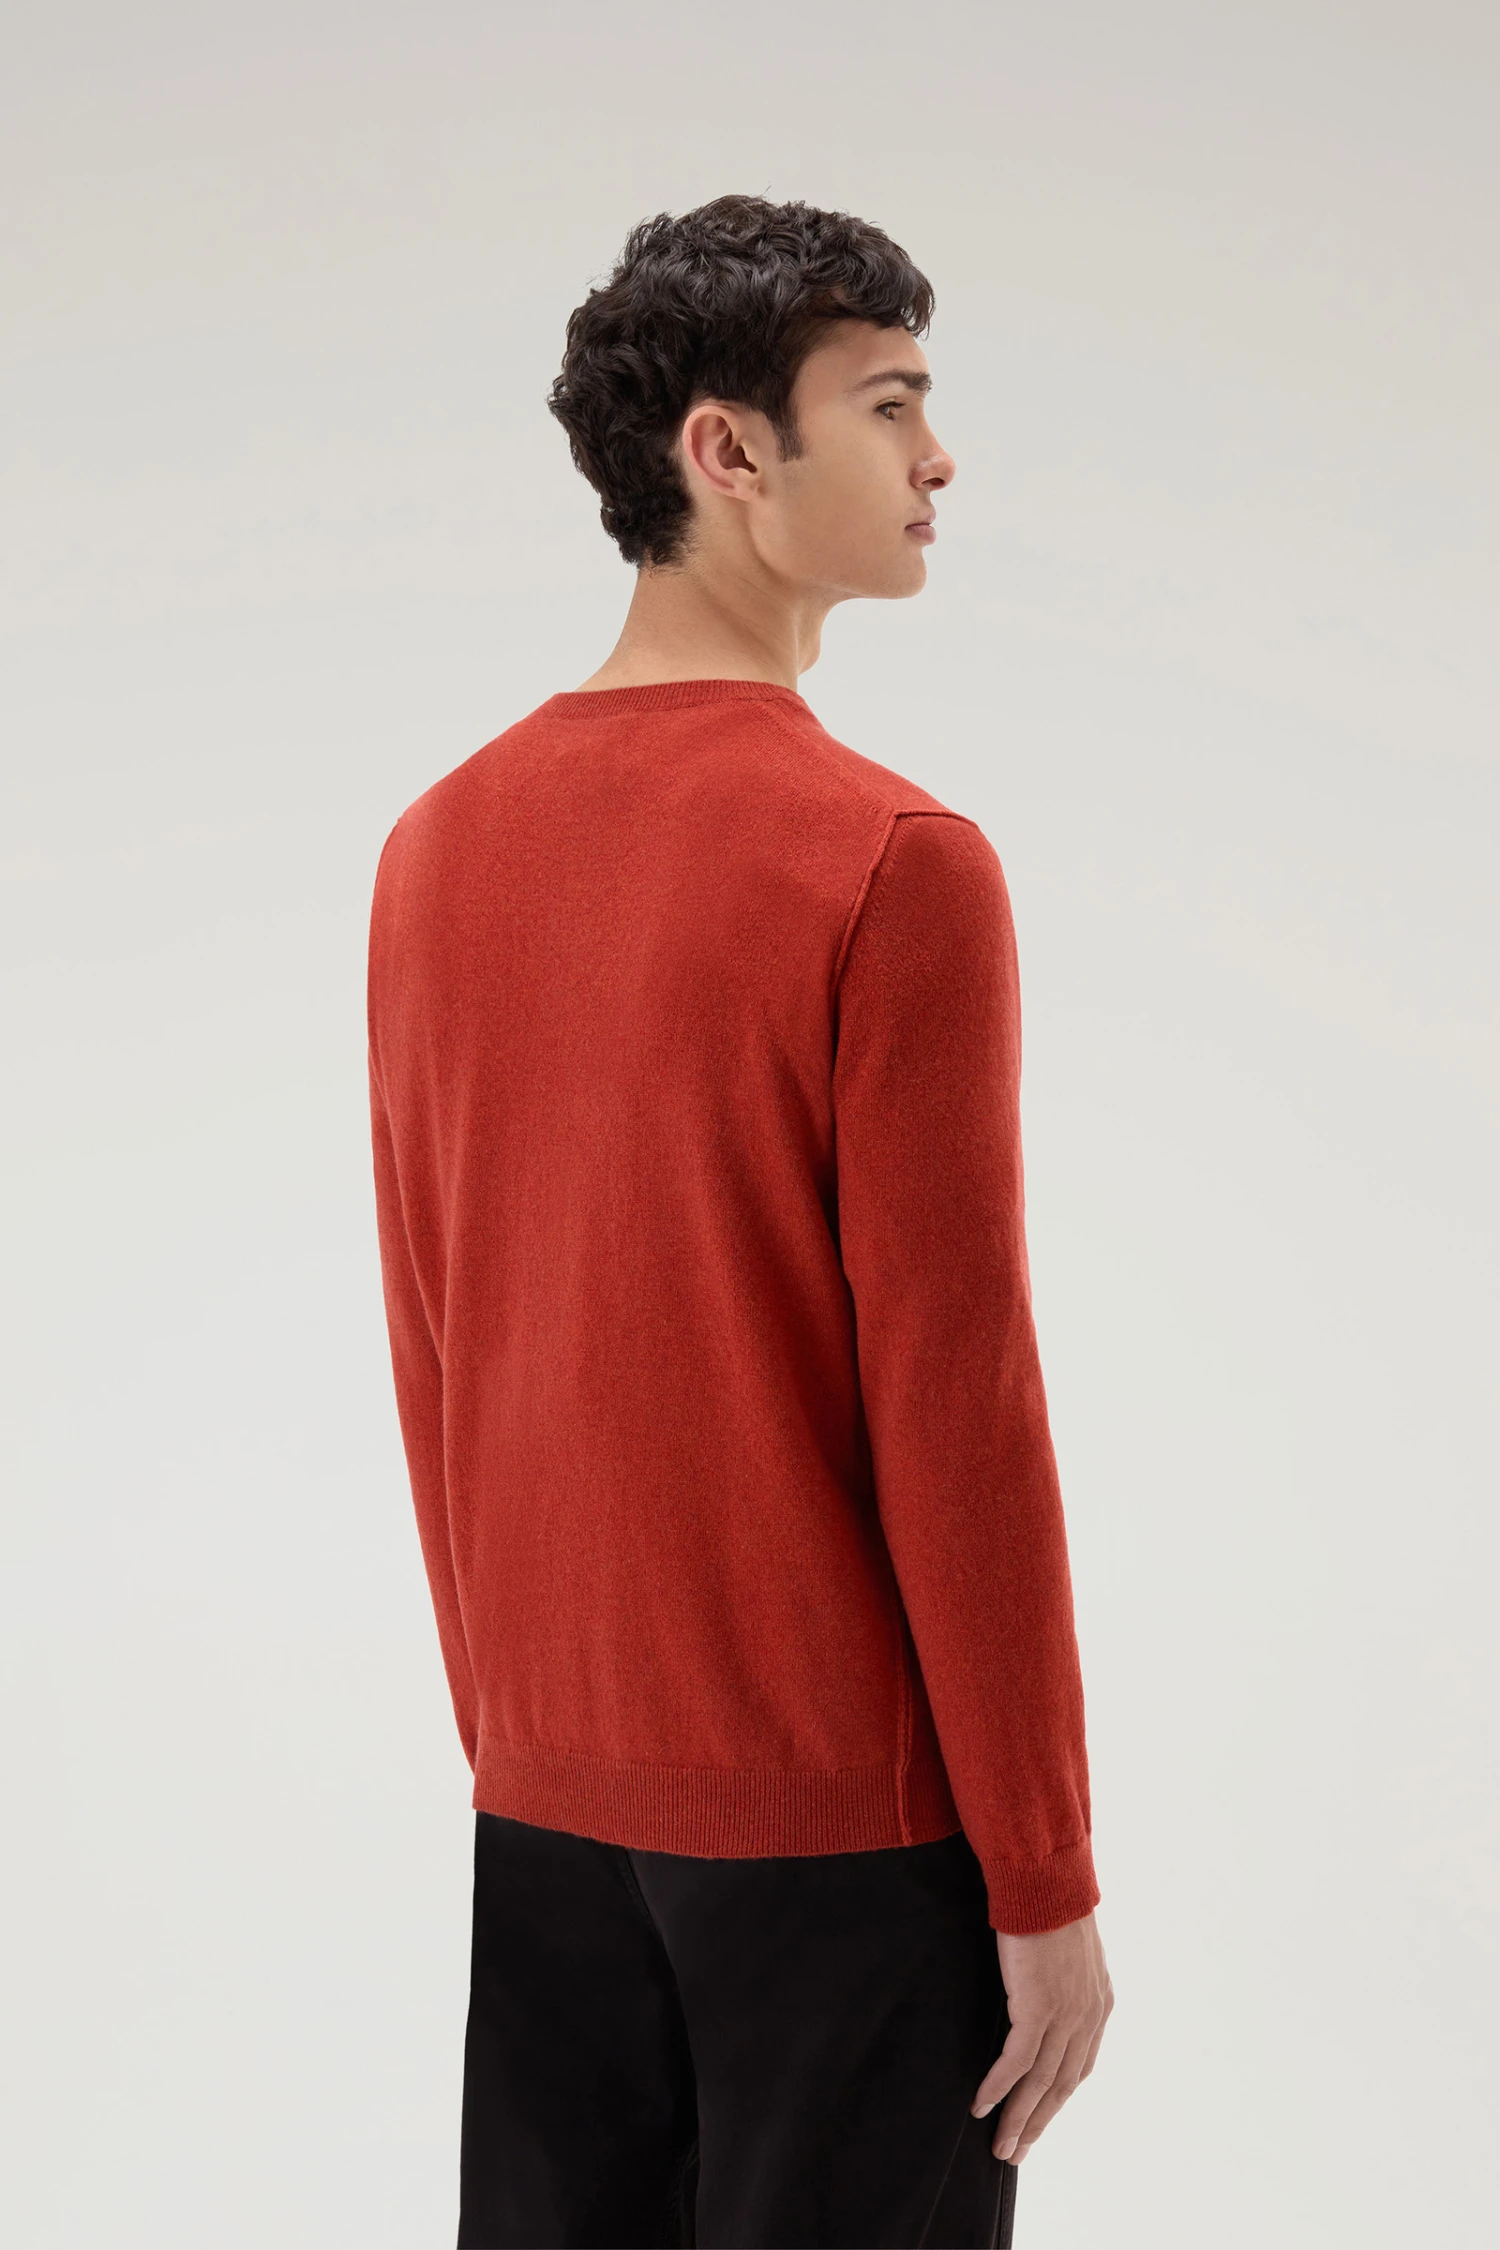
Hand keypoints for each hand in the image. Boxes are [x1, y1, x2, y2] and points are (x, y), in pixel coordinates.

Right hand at [970, 1910, 1112, 2163]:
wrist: (1046, 1880)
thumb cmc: (1050, 1903)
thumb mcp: (1068, 1948)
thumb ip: (1063, 1979)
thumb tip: (1044, 1991)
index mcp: (1098, 2003)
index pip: (1078, 2066)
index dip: (1055, 2099)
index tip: (1036, 2121)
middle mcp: (1088, 2015)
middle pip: (1062, 2085)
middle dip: (1038, 2122)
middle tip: (1015, 2151)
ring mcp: (1066, 2014)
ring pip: (1040, 2081)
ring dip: (1018, 2118)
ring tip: (1000, 2145)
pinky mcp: (1039, 2007)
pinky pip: (1018, 2060)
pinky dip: (1000, 2086)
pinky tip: (981, 2104)